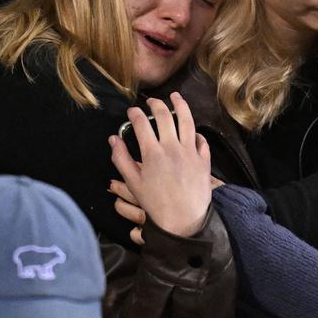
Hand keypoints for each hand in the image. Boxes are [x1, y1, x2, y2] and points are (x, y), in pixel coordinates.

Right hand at [108, 93, 212, 238]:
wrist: (183, 221)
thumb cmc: (155, 204)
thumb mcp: (133, 183)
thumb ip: (121, 159)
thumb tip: (113, 139)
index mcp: (153, 153)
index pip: (142, 124)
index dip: (135, 114)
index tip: (132, 111)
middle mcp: (173, 147)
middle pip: (165, 116)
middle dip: (156, 104)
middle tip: (151, 101)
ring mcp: (191, 152)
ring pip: (187, 120)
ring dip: (181, 105)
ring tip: (176, 96)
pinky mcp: (204, 159)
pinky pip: (202, 140)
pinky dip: (196, 132)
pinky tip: (192, 129)